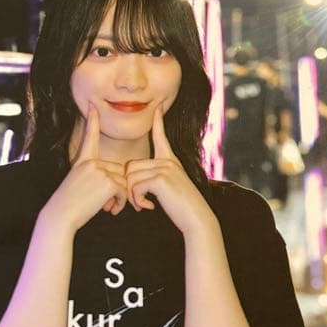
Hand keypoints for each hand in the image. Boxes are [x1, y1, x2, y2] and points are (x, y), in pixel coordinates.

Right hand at [42, 105, 127, 232]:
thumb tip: (115, 182)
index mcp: (82, 161)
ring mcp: (99, 170)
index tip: (93, 105)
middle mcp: (91, 162)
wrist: (61, 215)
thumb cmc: (68, 204)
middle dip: (117, 188)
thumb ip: (94, 177)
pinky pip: (124, 190)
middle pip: (118, 170)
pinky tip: (111, 210)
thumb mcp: (78, 183)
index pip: (90, 137)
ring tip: (108, 208)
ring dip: (120, 197)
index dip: (92, 121)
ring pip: (123, 181)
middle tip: (106, 204)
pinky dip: (121, 203)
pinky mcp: (107, 181)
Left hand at [125, 105, 214, 235]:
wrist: (196, 218)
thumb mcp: (171, 187)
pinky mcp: (161, 178)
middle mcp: (168, 161)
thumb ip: (157, 177)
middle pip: (132, 166)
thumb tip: (136, 175)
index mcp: (171, 161)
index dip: (158, 122)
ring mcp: (165, 168)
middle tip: (138, 202)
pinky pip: (135, 186)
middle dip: (130, 186)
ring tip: (143, 205)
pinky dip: (137, 200)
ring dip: (132, 195)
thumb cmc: (182, 207)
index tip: (157, 107)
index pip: (161, 137)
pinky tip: (148, 207)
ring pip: (131, 177)